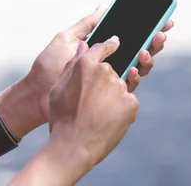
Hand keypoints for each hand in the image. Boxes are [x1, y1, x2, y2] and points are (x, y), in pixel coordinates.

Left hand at [26, 5, 174, 122]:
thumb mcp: (67, 38)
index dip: (146, 27)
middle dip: (153, 40)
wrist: (37, 94)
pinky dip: (136, 75)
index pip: (128, 34)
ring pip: (138, 66)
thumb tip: (105, 5)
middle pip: (138, 48)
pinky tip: (135, 68)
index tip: (162, 18)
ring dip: (148, 56)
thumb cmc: (49, 65)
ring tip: (147, 49)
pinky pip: (130, 84)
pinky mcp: (110, 93)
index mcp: (101, 46)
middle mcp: (110, 60)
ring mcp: (111, 77)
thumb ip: (87, 24)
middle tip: (162, 32)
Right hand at [48, 37, 138, 168]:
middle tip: (92, 103)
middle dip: (104, 83)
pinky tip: (107, 121)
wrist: (73, 146)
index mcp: (85, 64)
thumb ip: (73, 63)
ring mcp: (120, 87)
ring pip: (119, 88)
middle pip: (111, 72)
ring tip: (97, 115)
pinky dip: (121, 110)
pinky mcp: (131, 103)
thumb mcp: (59, 87)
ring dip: (112, 98)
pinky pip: (128, 102)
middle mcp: (105, 71)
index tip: (115, 44)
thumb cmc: (62, 117)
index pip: (103, 47)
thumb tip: (83, 45)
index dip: (109, 46)